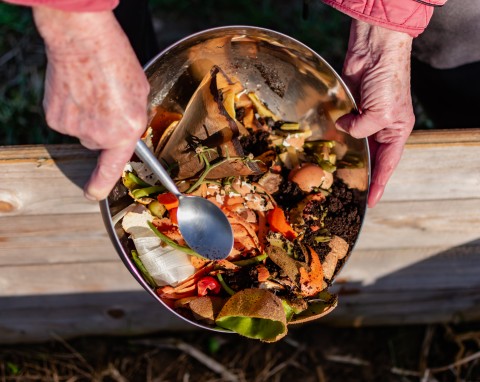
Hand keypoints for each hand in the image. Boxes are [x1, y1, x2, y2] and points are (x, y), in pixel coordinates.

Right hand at [33, 7, 149, 199]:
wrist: (82, 40)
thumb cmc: (116, 61)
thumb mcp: (140, 94)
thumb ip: (134, 119)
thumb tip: (127, 130)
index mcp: (126, 131)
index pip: (114, 168)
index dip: (103, 185)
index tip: (94, 194)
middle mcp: (100, 136)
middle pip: (99, 142)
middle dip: (104, 127)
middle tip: (106, 101)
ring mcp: (75, 128)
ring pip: (83, 130)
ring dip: (87, 116)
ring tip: (91, 90)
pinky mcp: (55, 118)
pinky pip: (66, 120)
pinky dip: (70, 108)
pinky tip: (76, 90)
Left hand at [336, 19, 414, 206]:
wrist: (374, 50)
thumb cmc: (387, 81)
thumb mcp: (380, 113)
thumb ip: (360, 130)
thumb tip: (343, 129)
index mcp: (396, 131)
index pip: (388, 164)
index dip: (379, 183)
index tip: (370, 201)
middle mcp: (382, 126)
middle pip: (371, 156)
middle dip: (361, 172)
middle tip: (349, 192)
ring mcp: (365, 117)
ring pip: (355, 143)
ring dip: (346, 155)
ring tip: (336, 175)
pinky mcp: (350, 108)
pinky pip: (343, 127)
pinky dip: (336, 136)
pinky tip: (328, 147)